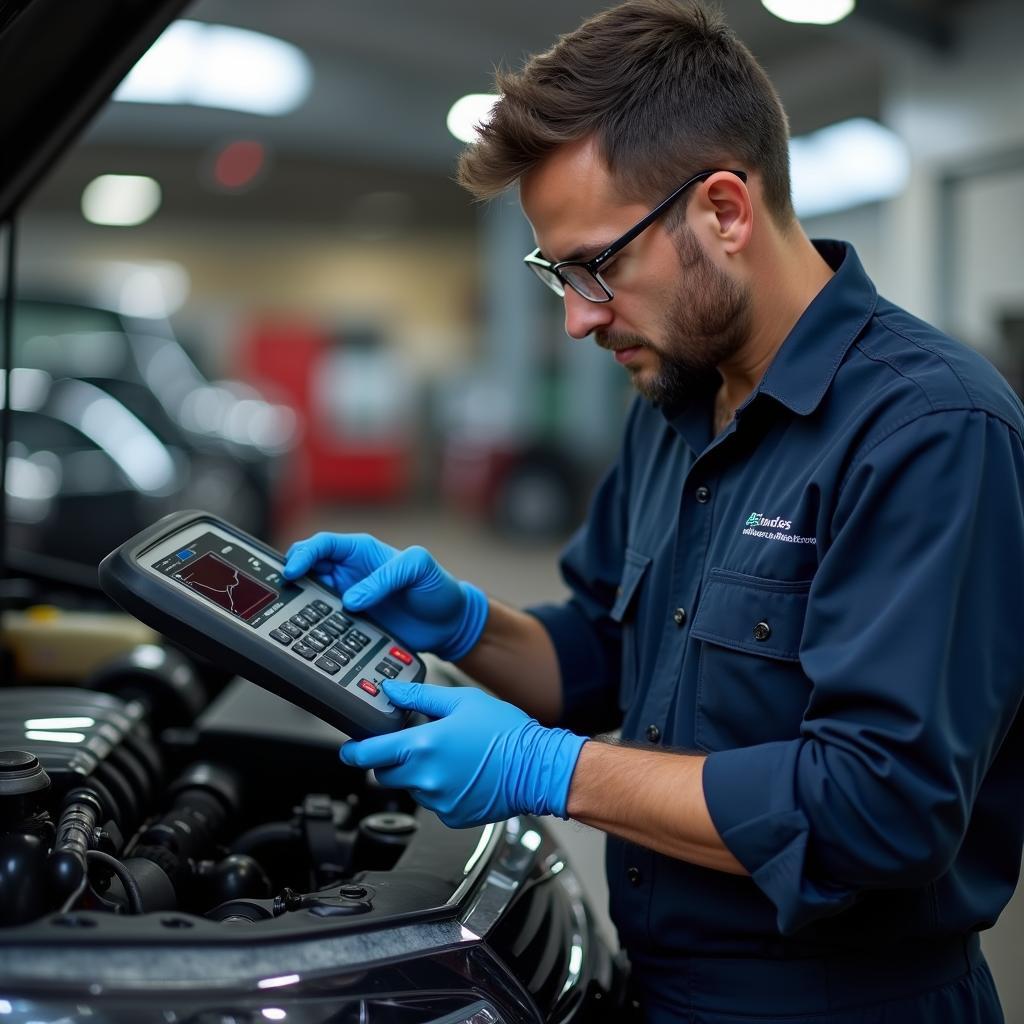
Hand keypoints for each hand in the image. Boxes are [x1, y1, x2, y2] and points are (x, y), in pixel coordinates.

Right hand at [282, 533, 487, 660]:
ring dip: (301, 601)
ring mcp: (349, 598)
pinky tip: (312, 630)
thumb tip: (352, 599)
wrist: (448, 624)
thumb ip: (386, 576)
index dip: (304, 554)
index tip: (294, 570)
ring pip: (312, 595)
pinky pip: (326, 621)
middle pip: (310, 568)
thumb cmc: (438, 587)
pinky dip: (315, 624)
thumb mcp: (418, 568)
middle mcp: (351, 572)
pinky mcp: (353, 623)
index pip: (323, 544)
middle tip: (285, 590)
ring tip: (293, 611)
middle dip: (293, 575)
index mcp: (362, 551)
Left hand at [340, 681, 586, 827]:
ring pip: (411, 788)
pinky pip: (434, 802)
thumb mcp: (461, 701)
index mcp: (422, 747)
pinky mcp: (452, 816)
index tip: (349, 750)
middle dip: (391, 761)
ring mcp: (438, 801)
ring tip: (450, 757)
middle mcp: (425, 778)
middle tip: (413, 746)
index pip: (369, 754)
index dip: (354, 752)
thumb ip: (419, 698)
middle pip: (385, 775)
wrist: (537, 767)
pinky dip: (440, 790)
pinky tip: (461, 774)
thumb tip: (392, 691)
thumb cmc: (505, 732)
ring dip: (419, 774)